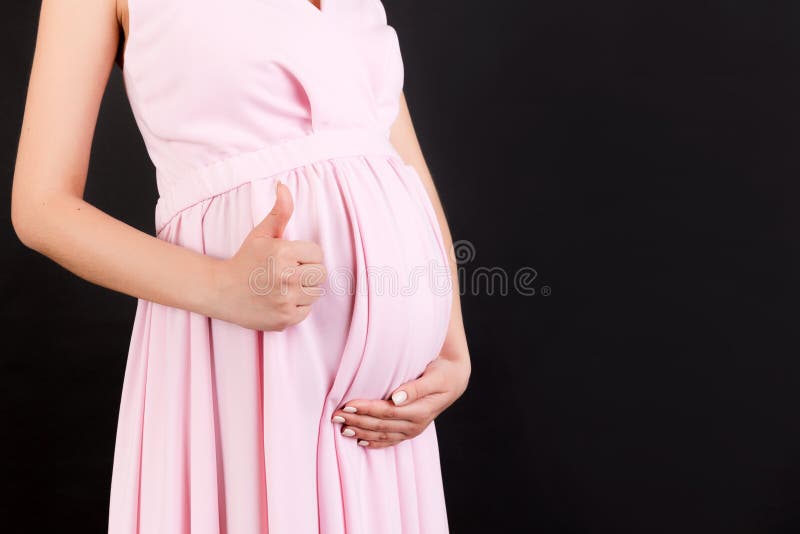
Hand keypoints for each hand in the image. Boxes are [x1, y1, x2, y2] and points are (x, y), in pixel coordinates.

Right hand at [209, 181, 326, 330]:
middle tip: (289, 273)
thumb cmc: (245, 260)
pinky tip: (280, 300)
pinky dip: (297, 307)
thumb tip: (284, 186)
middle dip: (308, 272)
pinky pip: (307, 311)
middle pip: (320, 274)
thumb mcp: (261, 234)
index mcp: (283, 252)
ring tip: (283, 286)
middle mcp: (286, 276)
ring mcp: (285, 300)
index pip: (318, 254)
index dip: (306, 255)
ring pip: (315, 293)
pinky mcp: (285, 318)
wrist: (220, 291)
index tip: (291, 258)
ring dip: (304, 290)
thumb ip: (279, 211)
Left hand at [330, 356, 470, 448]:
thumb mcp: (434, 377)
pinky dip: (374, 442)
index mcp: (420, 411)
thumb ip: (415, 388)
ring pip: (382, 435)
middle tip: (336, 416)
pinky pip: (390, 441)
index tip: (347, 405)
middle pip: (380, 425)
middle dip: (357, 421)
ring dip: (361, 432)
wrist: (455, 380)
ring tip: (342, 428)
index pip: (386, 411)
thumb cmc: (443, 373)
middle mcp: (416, 424)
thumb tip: (396, 397)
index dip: (366, 409)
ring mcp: (413, 430)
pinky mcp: (410, 431)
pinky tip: (360, 442)